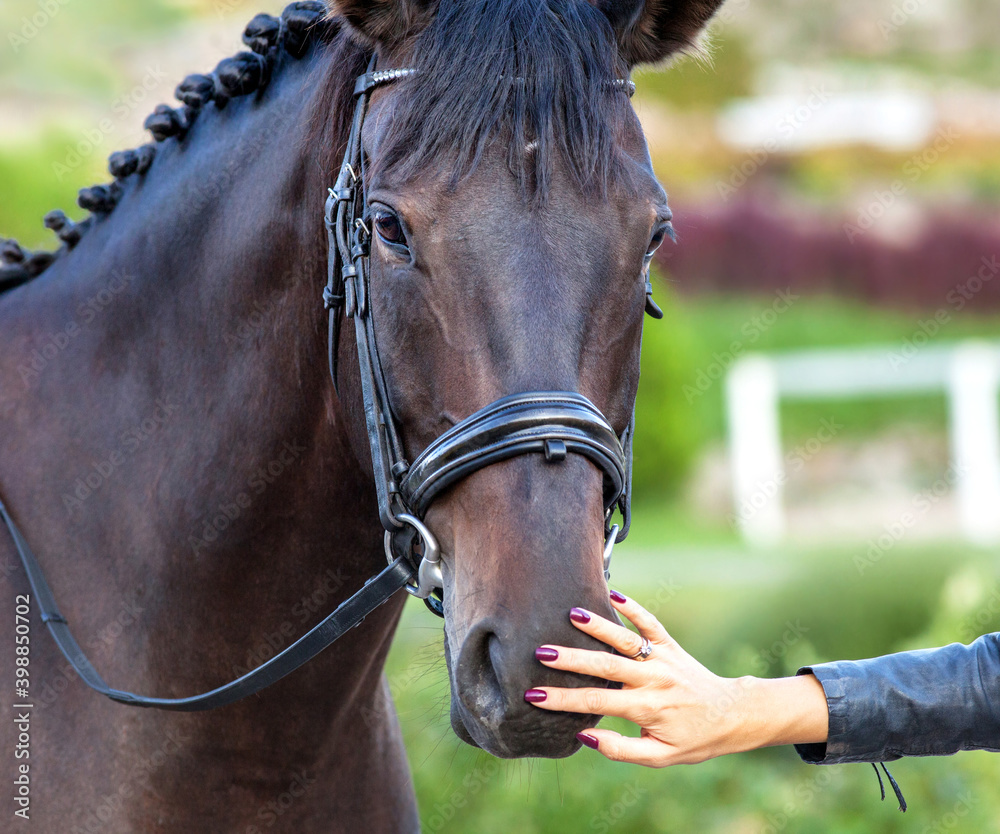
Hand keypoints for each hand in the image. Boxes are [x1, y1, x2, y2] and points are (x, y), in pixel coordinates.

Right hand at [524, 591, 828, 766]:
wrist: (732, 715)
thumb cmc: (693, 740)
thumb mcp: (659, 757)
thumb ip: (622, 750)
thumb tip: (585, 735)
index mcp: (647, 708)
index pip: (597, 702)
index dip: (564, 700)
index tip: (535, 694)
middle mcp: (653, 679)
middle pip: (605, 666)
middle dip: (571, 659)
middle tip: (541, 652)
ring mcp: (662, 658)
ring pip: (625, 639)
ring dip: (598, 626)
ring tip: (571, 614)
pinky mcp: (670, 645)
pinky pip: (650, 623)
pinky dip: (632, 607)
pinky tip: (613, 592)